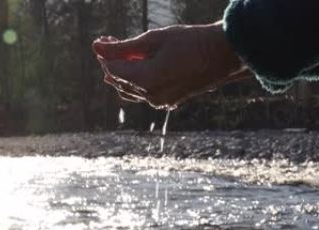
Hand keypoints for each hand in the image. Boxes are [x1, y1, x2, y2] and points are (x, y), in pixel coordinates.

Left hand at [93, 22, 250, 108]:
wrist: (223, 55)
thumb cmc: (191, 41)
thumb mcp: (154, 39)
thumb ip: (123, 46)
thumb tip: (95, 46)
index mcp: (146, 79)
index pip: (113, 69)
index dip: (105, 54)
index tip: (103, 39)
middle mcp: (151, 95)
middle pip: (119, 81)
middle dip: (112, 62)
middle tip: (111, 42)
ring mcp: (159, 102)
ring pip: (129, 90)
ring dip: (122, 73)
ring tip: (123, 53)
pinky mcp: (167, 102)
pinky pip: (142, 94)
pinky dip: (136, 81)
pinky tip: (138, 66)